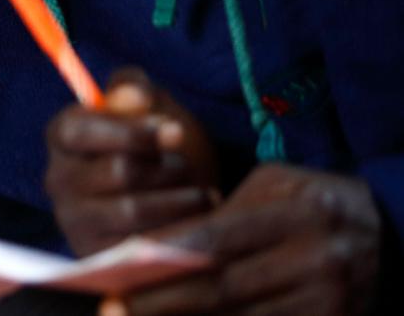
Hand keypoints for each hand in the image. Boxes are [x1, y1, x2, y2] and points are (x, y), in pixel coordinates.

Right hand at [45, 68, 217, 255]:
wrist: (170, 201)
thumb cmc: (156, 146)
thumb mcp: (149, 107)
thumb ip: (135, 89)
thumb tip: (134, 96)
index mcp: (62, 135)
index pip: (81, 130)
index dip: (132, 131)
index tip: (175, 131)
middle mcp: (58, 179)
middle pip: (118, 171)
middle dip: (167, 168)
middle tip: (189, 168)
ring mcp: (74, 221)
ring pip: (133, 209)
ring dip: (179, 200)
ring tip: (200, 194)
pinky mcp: (96, 256)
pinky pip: (141, 246)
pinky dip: (177, 231)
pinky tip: (196, 221)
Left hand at [105, 164, 381, 314]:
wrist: (388, 236)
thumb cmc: (314, 203)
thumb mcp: (276, 188)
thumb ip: (223, 213)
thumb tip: (160, 246)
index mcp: (299, 213)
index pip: (218, 239)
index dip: (165, 257)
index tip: (120, 265)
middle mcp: (317, 260)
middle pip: (222, 288)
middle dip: (162, 298)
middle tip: (115, 304)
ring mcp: (327, 301)